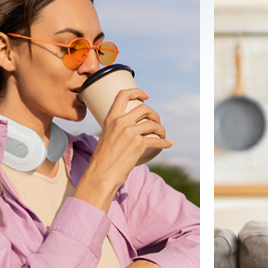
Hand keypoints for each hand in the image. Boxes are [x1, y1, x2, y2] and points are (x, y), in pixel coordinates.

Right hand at [74, 88, 171, 211]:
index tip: (146, 96)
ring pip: (153, 124)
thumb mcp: (105, 139)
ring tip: (162, 135)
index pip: (123, 95)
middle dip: (154, 114)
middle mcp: (120, 122)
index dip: (137, 92)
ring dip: (161, 129)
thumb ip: (116, 131)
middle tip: (157, 122)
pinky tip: (167, 144)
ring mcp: (130, 132)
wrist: (101, 175)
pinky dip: (164, 142)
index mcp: (110, 118)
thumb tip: (130, 133)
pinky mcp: (138, 144)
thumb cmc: (102, 161)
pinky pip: (157, 140)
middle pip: (144, 108)